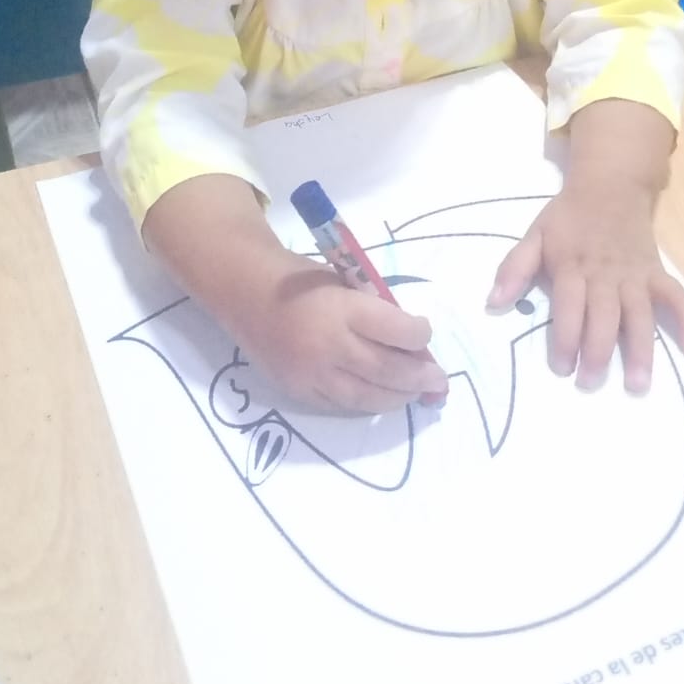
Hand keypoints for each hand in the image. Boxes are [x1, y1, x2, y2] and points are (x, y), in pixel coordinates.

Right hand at [143, 175, 447, 417]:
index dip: (419, 335)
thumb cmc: (301, 278)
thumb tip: (411, 340)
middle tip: (439, 380)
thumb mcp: (344, 279)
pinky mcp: (298, 390)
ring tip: (416, 393)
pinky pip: (342, 404)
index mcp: (342, 307)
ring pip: (368, 396)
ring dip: (398, 397)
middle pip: (388, 370)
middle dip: (419, 377)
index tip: (425, 333)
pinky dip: (367, 402)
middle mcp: (328, 344)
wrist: (244, 290)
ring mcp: (311, 373)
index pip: (397, 331)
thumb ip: (374, 308)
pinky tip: (382, 397)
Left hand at [488, 100, 683, 398]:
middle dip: (599, 351)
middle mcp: (605, 275)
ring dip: (641, 348)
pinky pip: (676, 296)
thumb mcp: (535, 235)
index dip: (565, 337)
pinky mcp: (656, 272)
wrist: (610, 185)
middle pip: (604, 316)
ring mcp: (635, 275)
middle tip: (592, 382)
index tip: (561, 367)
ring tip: (639, 382)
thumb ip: (515, 268)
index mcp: (573, 267)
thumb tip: (492, 302)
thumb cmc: (568, 216)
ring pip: (640, 314)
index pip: (569, 307)